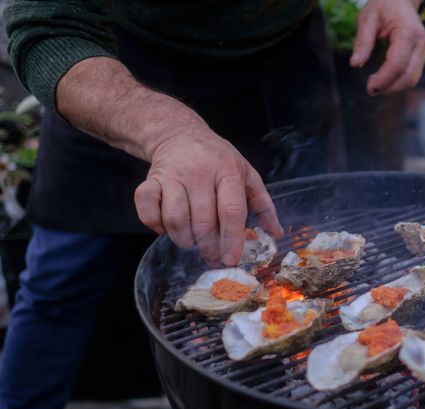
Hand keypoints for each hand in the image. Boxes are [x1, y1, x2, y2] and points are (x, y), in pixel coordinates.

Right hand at [134, 125, 282, 265]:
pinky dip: (154, 225)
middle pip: (202, 222)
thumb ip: (263, 205)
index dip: (232, 239)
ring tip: (192, 242)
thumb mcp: (247, 174)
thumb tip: (276, 234)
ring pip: (174, 219)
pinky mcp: (150, 180)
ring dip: (183, 239)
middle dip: (208, 248)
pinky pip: (147, 209)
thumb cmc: (218, 159)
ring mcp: (172, 176)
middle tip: (213, 258)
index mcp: (228, 171)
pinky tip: (166, 227)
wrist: (179, 133)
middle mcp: (199, 173)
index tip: (231, 260)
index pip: (231, 211)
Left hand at [350, 0, 424, 94]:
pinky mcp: (420, 56)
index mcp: (408, 33)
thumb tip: (355, 64)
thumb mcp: (368, 18)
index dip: (384, 80)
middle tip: (369, 90)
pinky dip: (397, 83)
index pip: (398, 64)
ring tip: (374, 85)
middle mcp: (420, 44)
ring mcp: (423, 51)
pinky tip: (383, 80)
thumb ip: (362, 41)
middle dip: (389, 88)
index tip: (369, 87)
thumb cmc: (384, 5)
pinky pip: (411, 75)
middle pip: (409, 77)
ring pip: (412, 80)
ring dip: (394, 88)